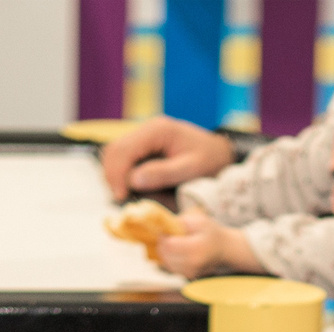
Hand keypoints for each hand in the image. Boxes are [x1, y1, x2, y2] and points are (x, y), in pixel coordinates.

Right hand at [101, 116, 234, 197]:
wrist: (220, 153)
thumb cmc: (210, 160)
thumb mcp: (192, 169)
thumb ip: (164, 174)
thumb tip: (133, 181)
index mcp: (158, 130)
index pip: (125, 149)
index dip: (117, 174)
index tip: (120, 197)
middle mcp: (147, 129)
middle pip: (114, 150)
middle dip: (113, 175)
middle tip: (120, 199)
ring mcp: (144, 136)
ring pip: (115, 154)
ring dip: (115, 175)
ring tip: (125, 196)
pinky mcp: (144, 146)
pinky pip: (124, 159)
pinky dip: (122, 174)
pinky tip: (130, 189)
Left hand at [154, 210, 258, 279]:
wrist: (223, 249)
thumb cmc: (209, 232)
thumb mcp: (198, 220)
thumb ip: (180, 222)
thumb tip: (161, 225)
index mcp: (197, 247)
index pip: (169, 245)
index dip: (163, 237)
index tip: (164, 230)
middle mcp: (194, 263)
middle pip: (166, 255)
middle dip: (162, 245)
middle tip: (167, 236)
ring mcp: (191, 272)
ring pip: (166, 263)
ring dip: (165, 252)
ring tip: (173, 243)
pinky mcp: (189, 276)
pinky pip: (172, 268)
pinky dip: (170, 259)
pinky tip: (176, 251)